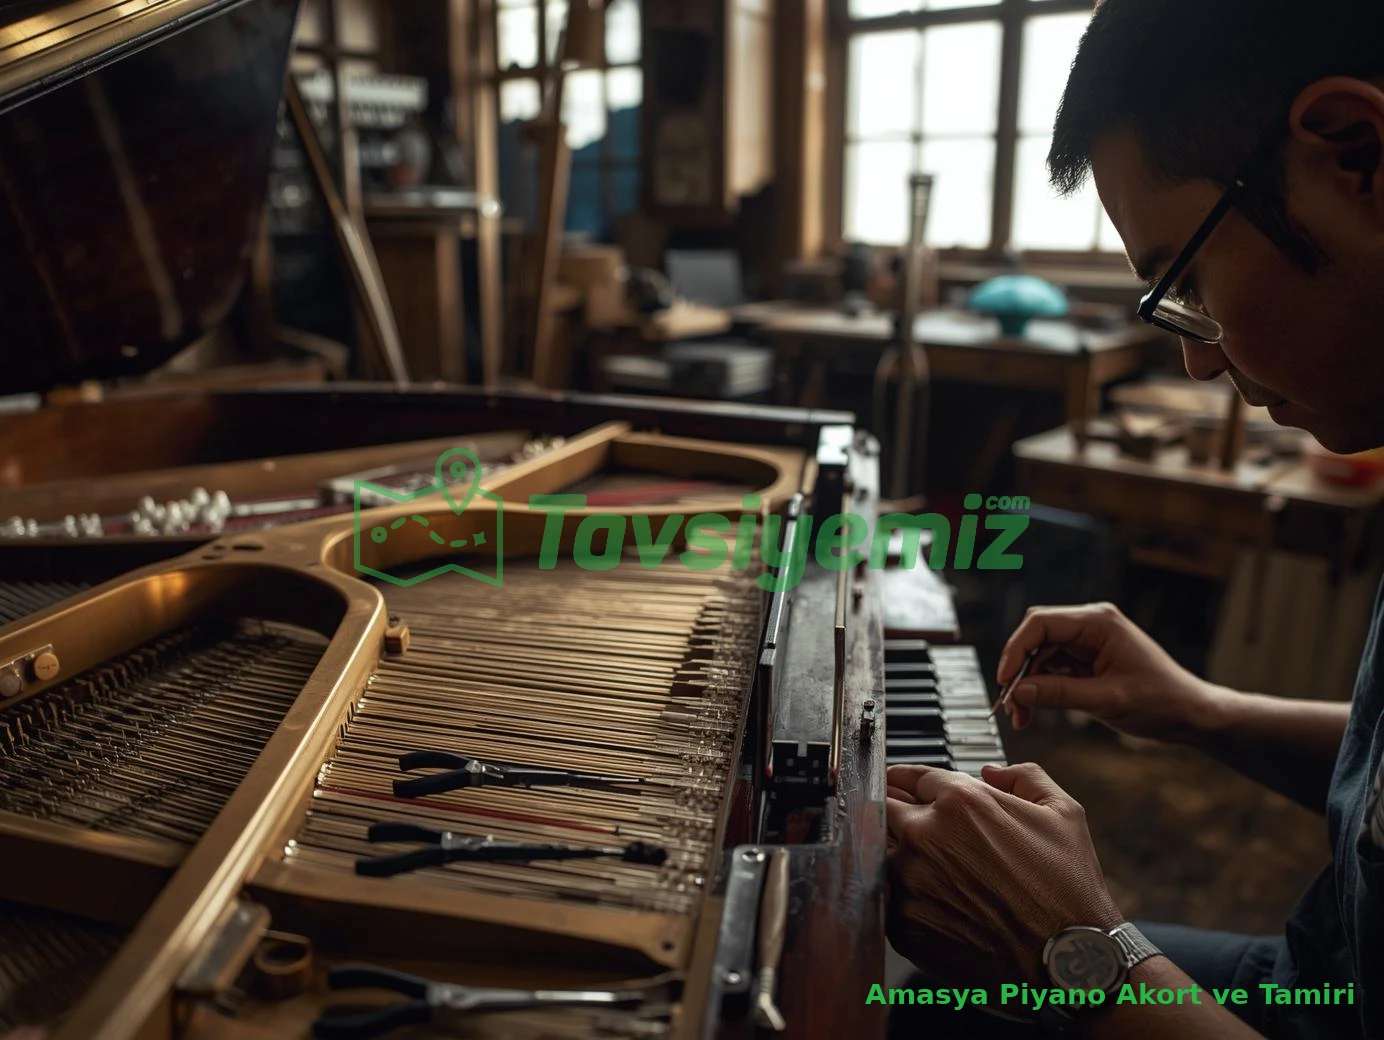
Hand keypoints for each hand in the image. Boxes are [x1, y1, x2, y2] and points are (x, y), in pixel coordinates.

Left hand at [885, 763, 1121, 988]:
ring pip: (881, 855)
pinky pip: (888, 898)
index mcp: (961, 802)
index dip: (907, 782)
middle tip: (914, 830)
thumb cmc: (1069, 891)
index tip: (902, 788)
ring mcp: (909, 881)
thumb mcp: (1064, 813)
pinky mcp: (902, 924)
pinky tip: (935, 906)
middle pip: (884, 810)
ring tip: (933, 874)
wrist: (1068, 963)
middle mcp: (926, 836)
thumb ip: (1024, 778)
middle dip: (895, 814)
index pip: (911, 777)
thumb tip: (991, 772)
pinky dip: (902, 897)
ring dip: (897, 857)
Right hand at [997, 602, 1223, 741]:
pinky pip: (1053, 669)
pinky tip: (1034, 711)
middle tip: (1010, 703)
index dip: (1016, 650)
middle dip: (1019, 670)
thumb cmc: (1160, 702)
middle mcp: (1091, 625)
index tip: (1005, 681)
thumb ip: (1059, 694)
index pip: (1041, 623)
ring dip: (1028, 684)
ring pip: (1041, 656)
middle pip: (1036, 638)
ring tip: (1022, 716)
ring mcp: (1088, 642)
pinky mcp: (1087, 660)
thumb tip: (1018, 691)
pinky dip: (1041, 689)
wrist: (1190, 714)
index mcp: (1099, 622)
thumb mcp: (1106, 700)